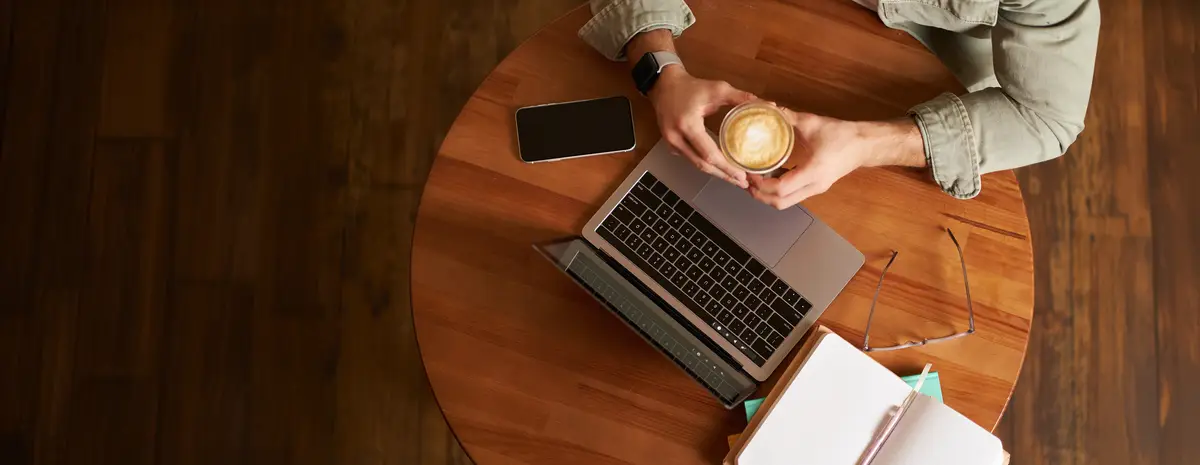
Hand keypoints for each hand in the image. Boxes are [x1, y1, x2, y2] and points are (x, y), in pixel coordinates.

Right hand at [649, 67, 755, 187]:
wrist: (664, 85)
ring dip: (716, 173)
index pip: (709, 154)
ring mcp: (671, 143)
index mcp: (688, 125)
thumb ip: (741, 98)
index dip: (727, 167)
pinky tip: (719, 167)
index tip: (742, 175)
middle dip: (724, 175)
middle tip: (743, 182)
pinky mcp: (671, 145)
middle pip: (703, 165)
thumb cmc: (690, 87)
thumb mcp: (717, 89)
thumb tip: (768, 105)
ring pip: (696, 165)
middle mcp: (676, 138)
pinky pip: (691, 159)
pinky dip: (706, 164)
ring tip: (735, 178)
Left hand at [747, 109, 925, 209]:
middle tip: (746, 181)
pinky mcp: (816, 187)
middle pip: (780, 203)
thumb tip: (767, 108)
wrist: (865, 144)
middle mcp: (813, 186)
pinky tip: (769, 176)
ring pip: (786, 202)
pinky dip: (778, 190)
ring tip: (754, 179)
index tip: (749, 173)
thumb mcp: (812, 123)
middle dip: (760, 195)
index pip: (780, 189)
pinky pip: (793, 195)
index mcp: (812, 173)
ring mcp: (815, 189)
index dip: (760, 185)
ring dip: (768, 194)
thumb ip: (788, 117)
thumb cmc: (841, 135)